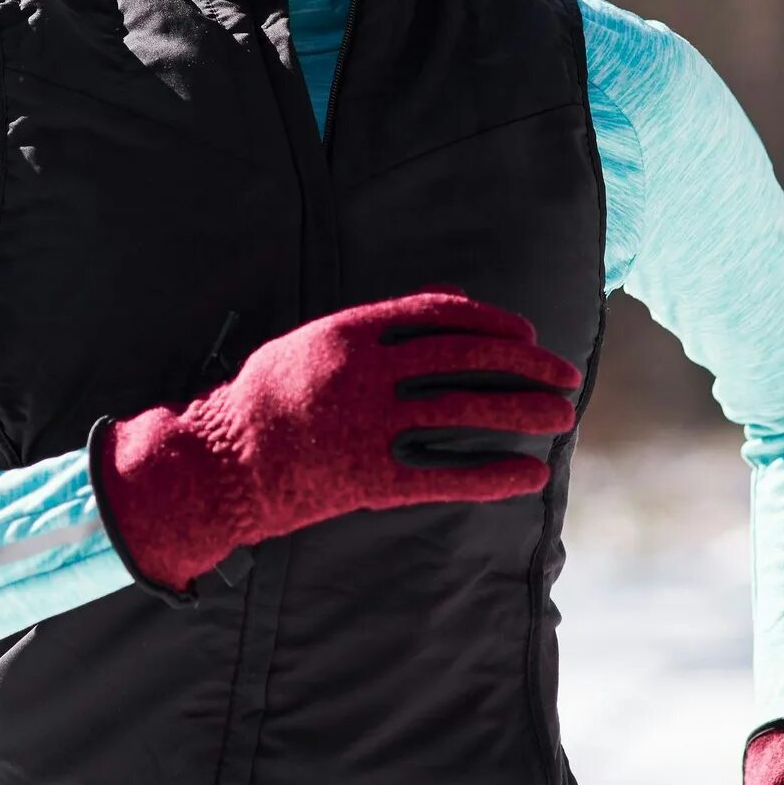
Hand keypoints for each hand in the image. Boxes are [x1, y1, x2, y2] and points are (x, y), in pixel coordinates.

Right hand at [86, 287, 581, 595]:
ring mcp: (367, 427)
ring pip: (464, 412)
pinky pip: (445, 475)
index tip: (526, 334)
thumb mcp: (312, 342)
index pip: (441, 315)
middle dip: (525, 365)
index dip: (492, 323)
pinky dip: (492, 475)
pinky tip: (529, 473)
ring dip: (521, 412)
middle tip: (564, 373)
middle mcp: (364, 374)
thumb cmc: (265, 398)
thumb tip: (448, 306)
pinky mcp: (368, 479)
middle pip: (465, 359)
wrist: (219, 464)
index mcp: (350, 332)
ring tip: (562, 416)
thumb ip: (377, 327)